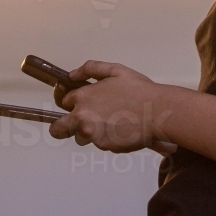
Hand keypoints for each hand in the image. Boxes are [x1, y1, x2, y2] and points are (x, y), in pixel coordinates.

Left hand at [49, 60, 176, 154]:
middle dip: (61, 128)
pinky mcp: (104, 146)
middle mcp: (83, 117)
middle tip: (71, 127)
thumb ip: (91, 69)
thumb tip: (72, 74)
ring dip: (90, 133)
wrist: (158, 111)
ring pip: (81, 137)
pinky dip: (108, 138)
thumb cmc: (139, 90)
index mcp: (84, 96)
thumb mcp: (116, 70)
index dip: (71, 102)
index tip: (76, 105)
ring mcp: (92, 134)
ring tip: (110, 124)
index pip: (64, 102)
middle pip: (58, 129)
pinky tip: (122, 129)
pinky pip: (100, 144)